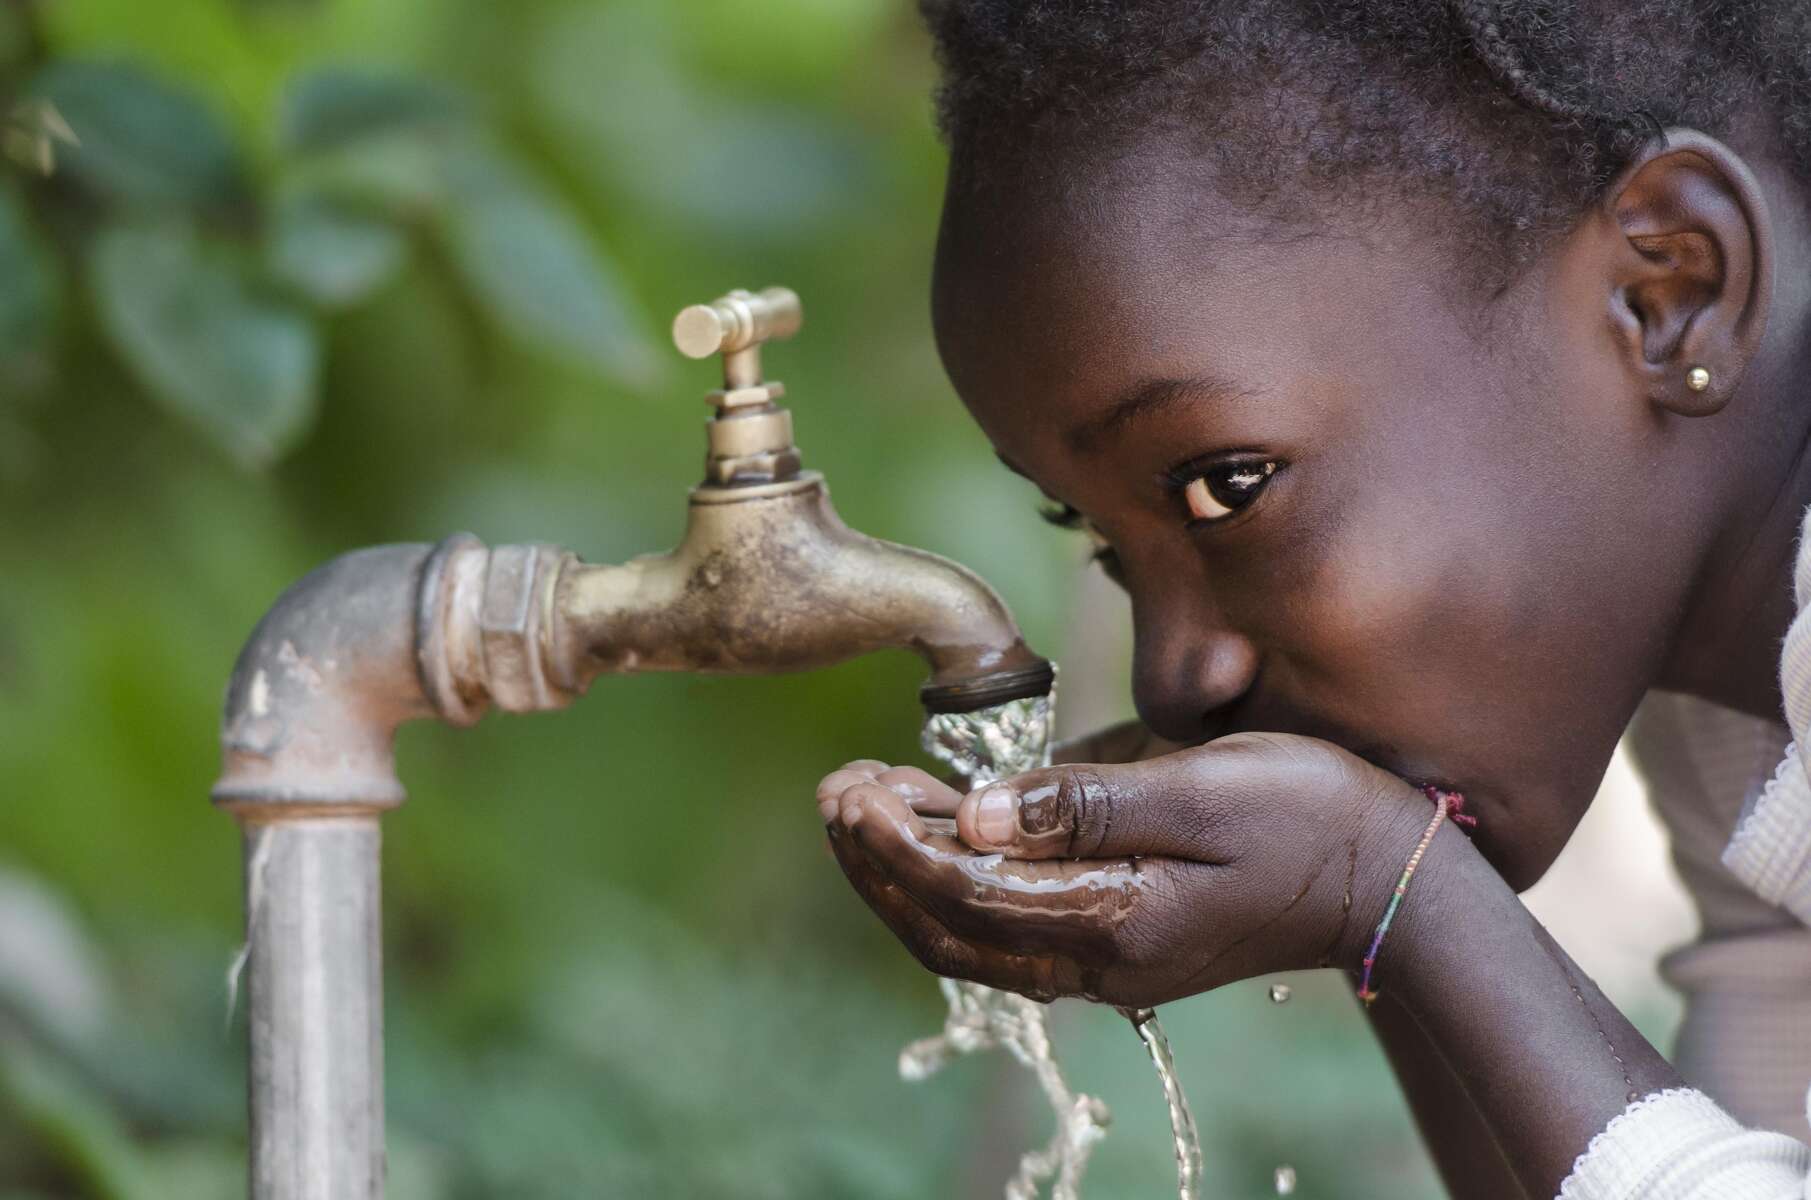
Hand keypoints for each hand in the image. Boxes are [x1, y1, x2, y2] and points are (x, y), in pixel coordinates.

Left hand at [815, 733, 1470, 1008]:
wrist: (1386, 876)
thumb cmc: (1306, 814)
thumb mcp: (1202, 789)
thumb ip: (1086, 803)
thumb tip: (977, 815)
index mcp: (1114, 921)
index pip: (967, 895)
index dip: (896, 845)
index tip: (849, 792)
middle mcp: (1096, 958)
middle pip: (948, 929)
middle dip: (877, 864)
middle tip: (833, 793)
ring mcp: (1104, 958)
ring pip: (969, 936)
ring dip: (904, 875)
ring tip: (859, 804)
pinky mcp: (1116, 938)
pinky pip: (1006, 926)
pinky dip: (953, 883)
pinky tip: (933, 828)